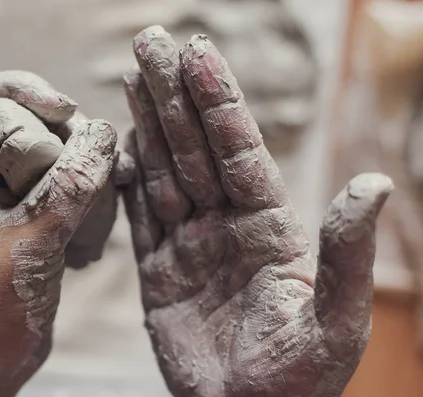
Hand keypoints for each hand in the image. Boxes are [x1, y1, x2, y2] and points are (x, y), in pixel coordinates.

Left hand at [0, 71, 116, 396]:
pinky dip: (83, 186)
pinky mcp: (25, 216)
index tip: (64, 109)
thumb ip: (69, 188)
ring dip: (80, 161)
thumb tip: (104, 135)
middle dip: (62, 132)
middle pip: (19, 121)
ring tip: (109, 183)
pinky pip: (58, 182)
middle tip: (97, 156)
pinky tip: (103, 205)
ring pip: (45, 152)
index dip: (21, 90)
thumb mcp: (29, 242)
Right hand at [123, 26, 392, 396]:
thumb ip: (346, 252)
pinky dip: (130, 177)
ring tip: (133, 76)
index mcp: (269, 227)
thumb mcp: (335, 321)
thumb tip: (372, 183)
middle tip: (152, 42)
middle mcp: (227, 224)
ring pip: (165, 170)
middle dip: (173, 92)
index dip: (218, 100)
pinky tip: (123, 142)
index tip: (198, 53)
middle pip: (195, 147)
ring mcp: (190, 244)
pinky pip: (141, 214)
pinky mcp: (159, 270)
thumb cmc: (298, 380)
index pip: (239, 150)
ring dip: (149, 122)